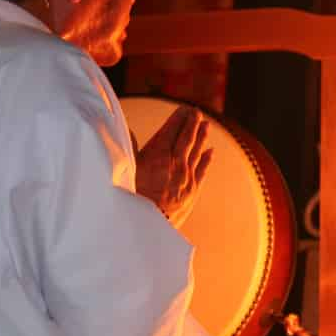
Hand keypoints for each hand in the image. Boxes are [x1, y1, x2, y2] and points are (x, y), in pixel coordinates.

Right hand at [136, 106, 212, 227]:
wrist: (147, 227)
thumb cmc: (131, 198)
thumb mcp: (126, 169)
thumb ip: (128, 147)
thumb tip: (125, 129)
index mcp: (158, 155)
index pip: (171, 130)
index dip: (178, 118)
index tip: (184, 109)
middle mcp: (176, 163)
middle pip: (186, 138)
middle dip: (191, 123)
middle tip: (196, 112)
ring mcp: (186, 178)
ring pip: (197, 152)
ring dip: (202, 137)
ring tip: (206, 125)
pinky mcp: (192, 192)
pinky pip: (202, 171)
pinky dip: (207, 160)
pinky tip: (211, 152)